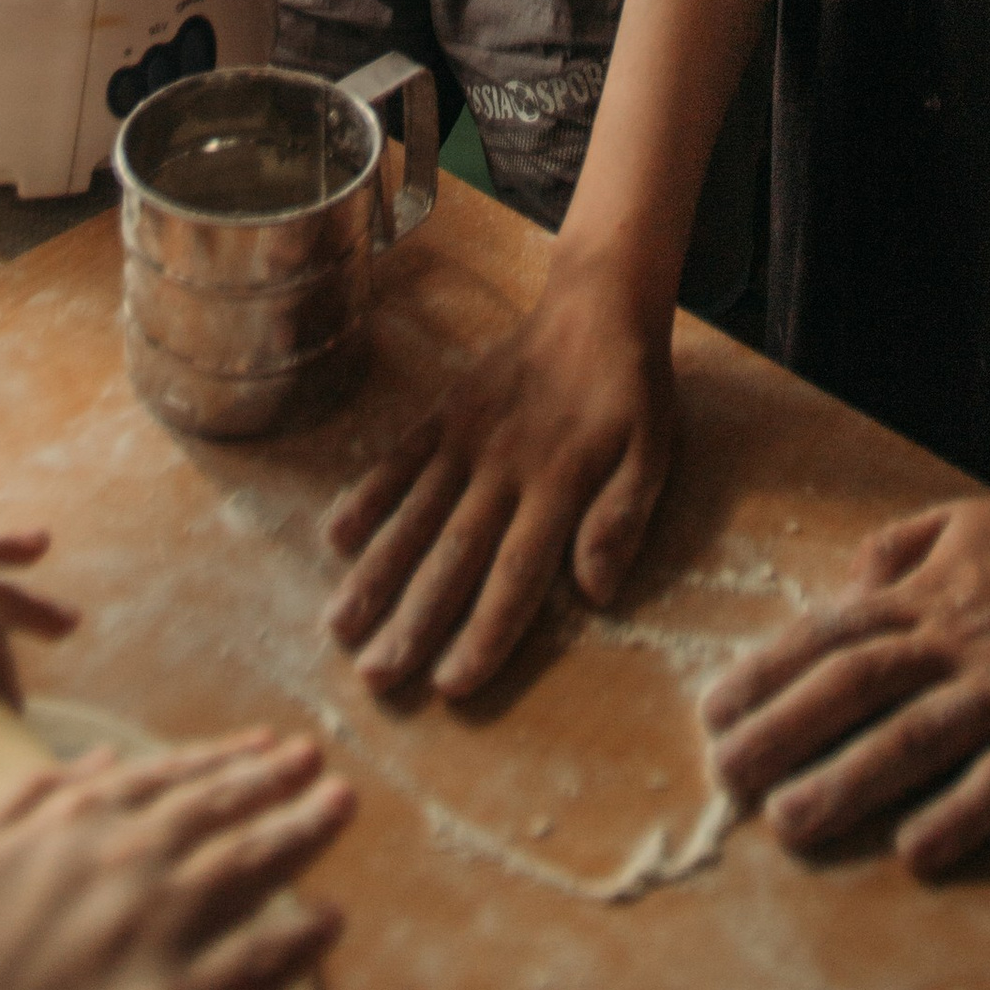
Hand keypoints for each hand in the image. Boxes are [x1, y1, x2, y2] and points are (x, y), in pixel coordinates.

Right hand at [0, 732, 352, 989]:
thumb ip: (31, 799)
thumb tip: (103, 760)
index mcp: (71, 828)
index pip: (169, 780)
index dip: (227, 759)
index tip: (270, 745)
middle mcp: (120, 869)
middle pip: (221, 813)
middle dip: (279, 783)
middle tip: (325, 763)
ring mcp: (150, 939)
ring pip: (248, 868)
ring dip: (302, 832)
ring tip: (341, 807)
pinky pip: (254, 966)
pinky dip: (297, 939)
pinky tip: (331, 921)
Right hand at [322, 257, 674, 697]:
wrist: (596, 302)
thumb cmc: (630, 392)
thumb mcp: (653, 453)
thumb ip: (623, 519)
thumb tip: (595, 594)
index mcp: (559, 487)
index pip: (516, 576)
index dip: (484, 634)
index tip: (449, 687)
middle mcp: (504, 468)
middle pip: (453, 558)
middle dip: (412, 623)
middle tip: (376, 679)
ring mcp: (468, 438)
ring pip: (416, 516)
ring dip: (377, 572)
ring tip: (340, 626)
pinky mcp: (446, 411)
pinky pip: (400, 458)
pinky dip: (368, 495)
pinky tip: (336, 537)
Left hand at [699, 488, 989, 873]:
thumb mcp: (964, 520)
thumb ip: (899, 549)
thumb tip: (844, 583)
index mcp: (927, 590)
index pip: (830, 631)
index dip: (767, 671)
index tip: (712, 710)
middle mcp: (954, 635)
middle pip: (854, 684)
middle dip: (784, 728)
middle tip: (723, 774)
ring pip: (915, 734)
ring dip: (848, 779)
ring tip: (788, 822)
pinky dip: (961, 814)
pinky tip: (917, 852)